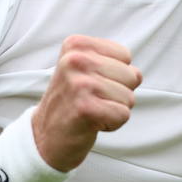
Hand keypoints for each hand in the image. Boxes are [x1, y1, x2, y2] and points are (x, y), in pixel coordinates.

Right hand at [32, 35, 141, 171]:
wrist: (45, 136)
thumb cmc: (71, 102)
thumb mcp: (83, 68)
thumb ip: (110, 60)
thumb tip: (136, 74)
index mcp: (76, 44)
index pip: (125, 56)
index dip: (115, 75)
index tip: (91, 85)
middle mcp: (75, 59)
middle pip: (131, 76)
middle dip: (118, 94)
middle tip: (91, 100)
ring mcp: (79, 83)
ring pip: (129, 97)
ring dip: (113, 110)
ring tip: (90, 111)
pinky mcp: (85, 107)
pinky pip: (123, 115)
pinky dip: (112, 124)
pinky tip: (91, 123)